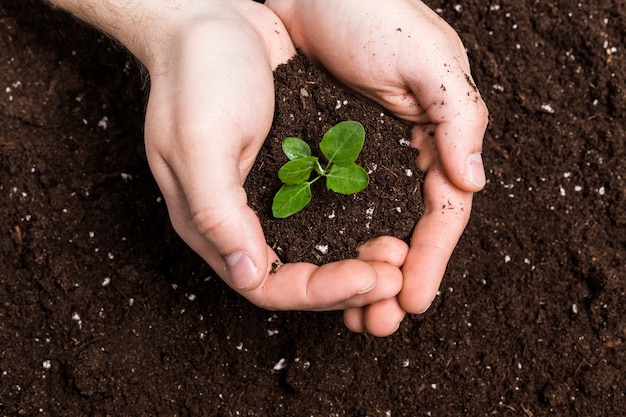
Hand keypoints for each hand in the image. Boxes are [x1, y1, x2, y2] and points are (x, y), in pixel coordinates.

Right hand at [140, 0, 405, 312]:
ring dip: (360, 257)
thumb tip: (249, 275)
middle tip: (397, 272)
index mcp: (213, 222)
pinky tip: (392, 217)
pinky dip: (360, 222)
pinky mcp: (295, 169)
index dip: (320, 293)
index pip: (268, 285)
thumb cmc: (197, 76)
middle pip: (300, 275)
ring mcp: (271, 194)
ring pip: (320, 247)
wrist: (214, 20)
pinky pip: (330, 209)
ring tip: (402, 252)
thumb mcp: (198, 145)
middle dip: (350, 282)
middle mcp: (243, 218)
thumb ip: (218, 213)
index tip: (369, 278)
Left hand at [266, 0, 488, 313]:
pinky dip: (332, 242)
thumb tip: (473, 180)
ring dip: (364, 271)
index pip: (443, 211)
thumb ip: (455, 116)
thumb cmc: (371, 11)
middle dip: (396, 279)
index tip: (412, 300)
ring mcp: (363, 158)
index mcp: (437, 136)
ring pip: (370, 228)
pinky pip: (334, 210)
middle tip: (378, 323)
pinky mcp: (326, 154)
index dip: (431, 258)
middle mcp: (402, 154)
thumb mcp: (425, 58)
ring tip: (351, 314)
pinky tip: (321, 267)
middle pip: (407, 230)